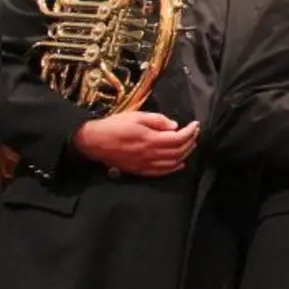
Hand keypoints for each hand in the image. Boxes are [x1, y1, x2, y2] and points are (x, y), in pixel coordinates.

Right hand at [72, 111, 197, 176]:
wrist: (93, 141)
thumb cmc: (115, 125)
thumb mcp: (136, 116)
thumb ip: (157, 120)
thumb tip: (175, 126)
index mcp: (151, 139)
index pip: (179, 138)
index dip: (190, 132)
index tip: (196, 124)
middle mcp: (150, 154)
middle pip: (178, 151)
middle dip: (191, 142)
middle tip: (195, 132)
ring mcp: (145, 165)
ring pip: (172, 163)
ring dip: (185, 154)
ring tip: (191, 144)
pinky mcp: (139, 170)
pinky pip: (161, 172)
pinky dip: (173, 168)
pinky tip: (180, 163)